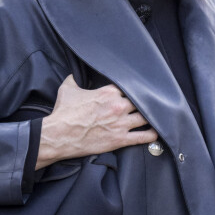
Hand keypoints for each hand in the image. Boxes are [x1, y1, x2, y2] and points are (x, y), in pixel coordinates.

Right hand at [36, 75, 157, 168]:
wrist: (58, 135)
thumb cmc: (63, 113)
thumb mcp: (67, 89)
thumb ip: (75, 79)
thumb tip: (75, 74)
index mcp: (108, 92)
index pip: (128, 87)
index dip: (133, 89)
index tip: (136, 90)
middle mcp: (118, 106)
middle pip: (141, 101)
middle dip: (144, 102)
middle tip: (148, 103)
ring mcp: (121, 123)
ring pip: (145, 117)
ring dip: (150, 117)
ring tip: (155, 117)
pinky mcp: (120, 139)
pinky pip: (143, 137)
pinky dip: (151, 135)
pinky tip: (156, 133)